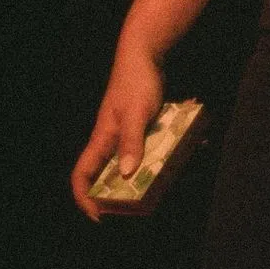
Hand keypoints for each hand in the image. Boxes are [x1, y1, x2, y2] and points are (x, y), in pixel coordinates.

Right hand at [70, 41, 164, 220]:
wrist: (145, 53)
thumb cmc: (136, 81)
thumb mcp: (137, 112)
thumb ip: (132, 141)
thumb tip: (125, 173)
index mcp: (102, 138)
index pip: (82, 175)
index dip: (85, 198)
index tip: (100, 215)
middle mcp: (111, 139)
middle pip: (107, 174)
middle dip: (120, 191)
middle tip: (140, 203)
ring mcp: (127, 131)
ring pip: (131, 160)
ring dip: (147, 170)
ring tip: (168, 178)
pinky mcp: (142, 124)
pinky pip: (150, 144)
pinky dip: (163, 149)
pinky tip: (187, 148)